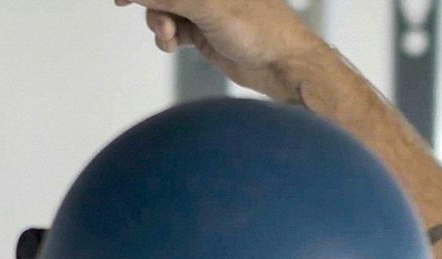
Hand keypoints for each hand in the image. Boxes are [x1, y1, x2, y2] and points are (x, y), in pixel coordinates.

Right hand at [114, 0, 327, 102]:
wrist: (287, 68)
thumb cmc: (263, 31)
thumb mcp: (209, 8)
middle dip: (155, 7)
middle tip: (161, 25)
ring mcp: (206, 9)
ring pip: (166, 10)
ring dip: (160, 25)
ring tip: (170, 39)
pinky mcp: (205, 32)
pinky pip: (174, 30)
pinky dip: (167, 38)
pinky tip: (174, 46)